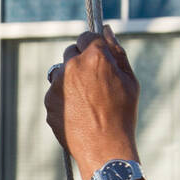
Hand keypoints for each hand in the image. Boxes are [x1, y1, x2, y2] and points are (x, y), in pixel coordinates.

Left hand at [44, 25, 139, 176]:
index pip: (87, 36)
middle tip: (94, 82)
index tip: (97, 56)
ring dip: (70, 79)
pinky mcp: (49, 102)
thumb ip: (117, 51)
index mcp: (95, 57)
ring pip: (60, 72)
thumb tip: (105, 29)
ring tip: (86, 101)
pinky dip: (64, 99)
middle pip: (71, 52)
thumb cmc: (122, 115)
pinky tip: (78, 113)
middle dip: (81, 61)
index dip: (93, 46)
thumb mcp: (129, 81)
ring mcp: (57, 85)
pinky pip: (55, 93)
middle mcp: (72, 66)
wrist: (104, 149)